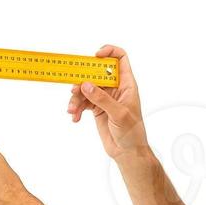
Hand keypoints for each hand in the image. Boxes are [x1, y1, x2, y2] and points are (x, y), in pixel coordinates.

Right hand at [63, 46, 148, 162]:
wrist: (127, 152)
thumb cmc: (132, 132)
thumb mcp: (119, 114)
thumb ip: (102, 99)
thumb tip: (86, 84)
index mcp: (126, 84)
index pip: (120, 59)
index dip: (108, 52)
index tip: (95, 56)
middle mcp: (115, 88)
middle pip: (96, 72)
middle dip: (83, 78)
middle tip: (75, 88)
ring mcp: (104, 97)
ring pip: (86, 88)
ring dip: (76, 97)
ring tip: (73, 109)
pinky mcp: (96, 108)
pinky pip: (82, 102)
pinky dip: (77, 108)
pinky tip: (75, 117)